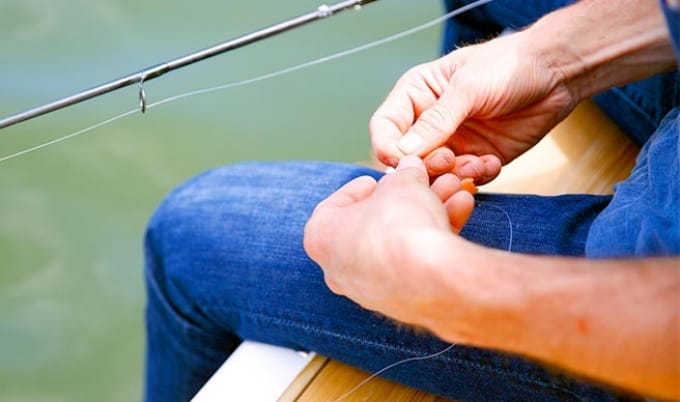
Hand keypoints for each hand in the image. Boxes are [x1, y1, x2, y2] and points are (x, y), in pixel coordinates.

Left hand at [303, 156, 473, 325]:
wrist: (431, 279)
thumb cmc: (401, 225)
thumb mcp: (403, 183)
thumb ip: (405, 174)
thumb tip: (412, 167)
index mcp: (321, 237)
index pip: (335, 205)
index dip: (360, 187)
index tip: (378, 179)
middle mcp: (338, 268)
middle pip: (374, 223)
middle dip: (405, 199)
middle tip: (423, 182)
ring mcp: (369, 290)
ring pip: (399, 243)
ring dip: (427, 214)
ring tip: (453, 191)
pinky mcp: (401, 303)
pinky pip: (414, 264)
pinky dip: (433, 239)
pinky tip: (460, 211)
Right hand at [370, 31, 578, 182]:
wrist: (555, 74)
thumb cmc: (507, 66)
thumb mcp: (467, 88)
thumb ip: (435, 121)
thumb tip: (402, 151)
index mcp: (417, 96)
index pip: (386, 126)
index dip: (387, 146)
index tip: (399, 161)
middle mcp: (429, 123)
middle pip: (408, 158)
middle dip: (426, 165)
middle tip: (449, 160)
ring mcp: (453, 143)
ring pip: (436, 174)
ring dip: (453, 175)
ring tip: (477, 163)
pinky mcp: (477, 158)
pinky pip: (466, 179)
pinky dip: (476, 176)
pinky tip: (493, 162)